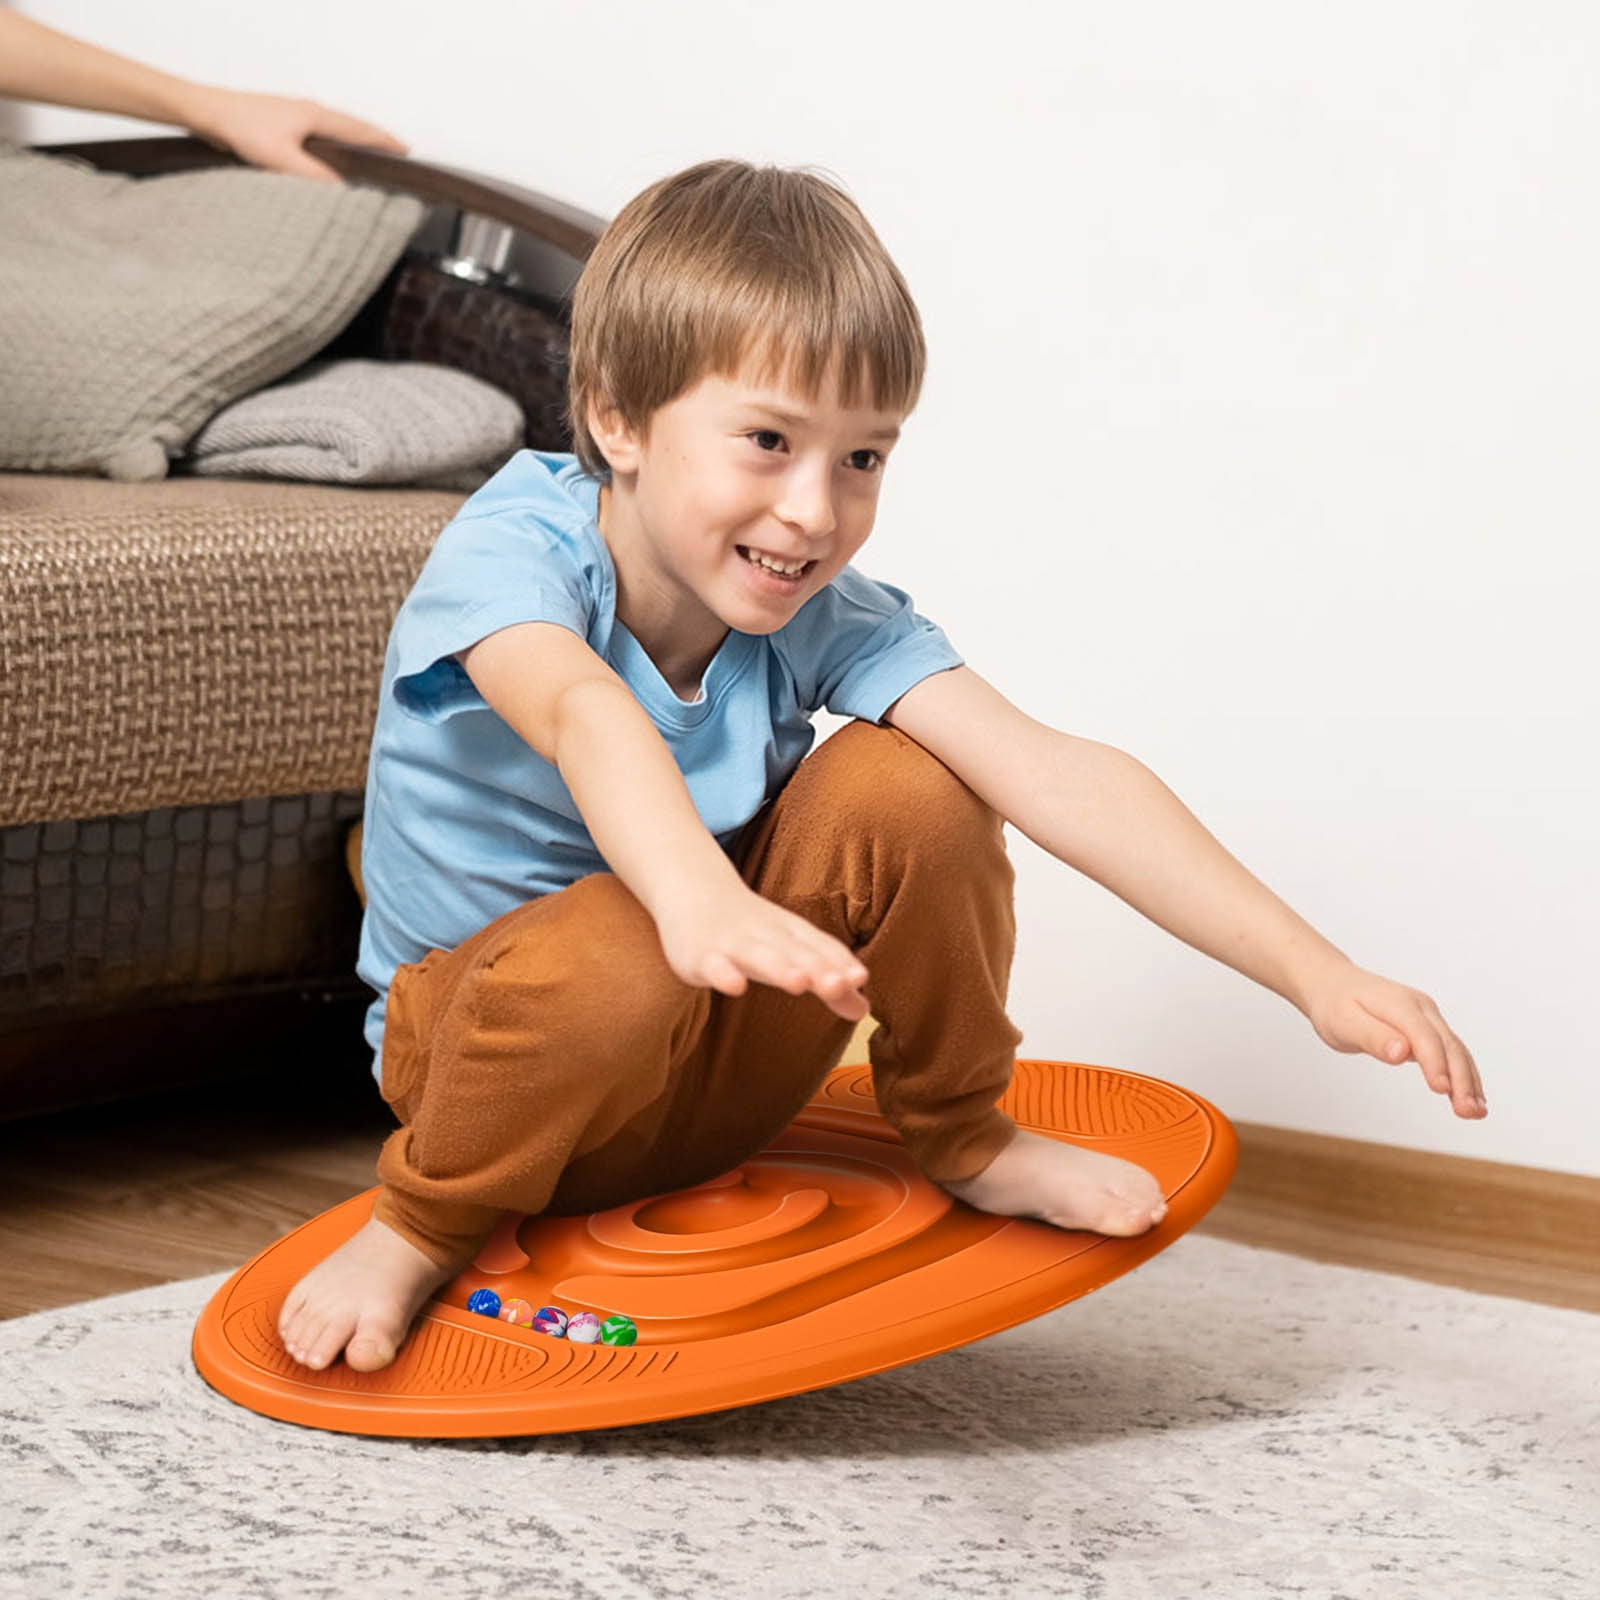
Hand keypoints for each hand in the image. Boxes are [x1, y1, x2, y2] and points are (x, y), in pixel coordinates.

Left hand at [182, 85, 407, 182]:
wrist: (206, 112)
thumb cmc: (239, 126)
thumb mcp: (282, 158)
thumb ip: (315, 177)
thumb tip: (344, 195)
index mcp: (316, 115)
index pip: (360, 130)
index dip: (384, 142)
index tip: (406, 151)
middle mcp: (308, 112)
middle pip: (351, 128)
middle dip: (374, 142)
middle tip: (392, 157)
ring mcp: (294, 118)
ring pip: (333, 132)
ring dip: (352, 144)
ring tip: (365, 162)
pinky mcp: (280, 127)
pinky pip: (316, 138)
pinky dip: (331, 148)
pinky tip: (327, 162)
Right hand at [655, 885, 870, 1022]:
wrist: (693, 888)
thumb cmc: (752, 930)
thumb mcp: (791, 952)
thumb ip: (826, 982)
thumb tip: (864, 1011)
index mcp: (792, 934)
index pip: (820, 947)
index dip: (839, 962)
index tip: (860, 978)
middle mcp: (767, 936)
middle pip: (796, 952)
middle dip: (819, 967)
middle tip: (842, 983)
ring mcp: (732, 944)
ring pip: (758, 956)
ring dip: (779, 967)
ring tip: (800, 983)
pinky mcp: (701, 956)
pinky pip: (713, 966)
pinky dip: (723, 974)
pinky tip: (736, 987)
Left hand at [1300, 960, 1485, 1118]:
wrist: (1333, 985)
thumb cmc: (1335, 1005)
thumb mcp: (1343, 1021)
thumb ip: (1373, 1037)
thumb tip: (1401, 1053)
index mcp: (1399, 1004)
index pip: (1424, 1036)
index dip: (1435, 1063)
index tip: (1442, 1089)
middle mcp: (1421, 1008)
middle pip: (1448, 1045)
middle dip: (1461, 1079)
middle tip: (1468, 1112)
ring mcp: (1428, 1018)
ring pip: (1456, 1051)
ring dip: (1469, 1081)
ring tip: (1476, 1113)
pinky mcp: (1428, 1029)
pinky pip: (1451, 1053)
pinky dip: (1464, 1075)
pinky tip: (1472, 1099)